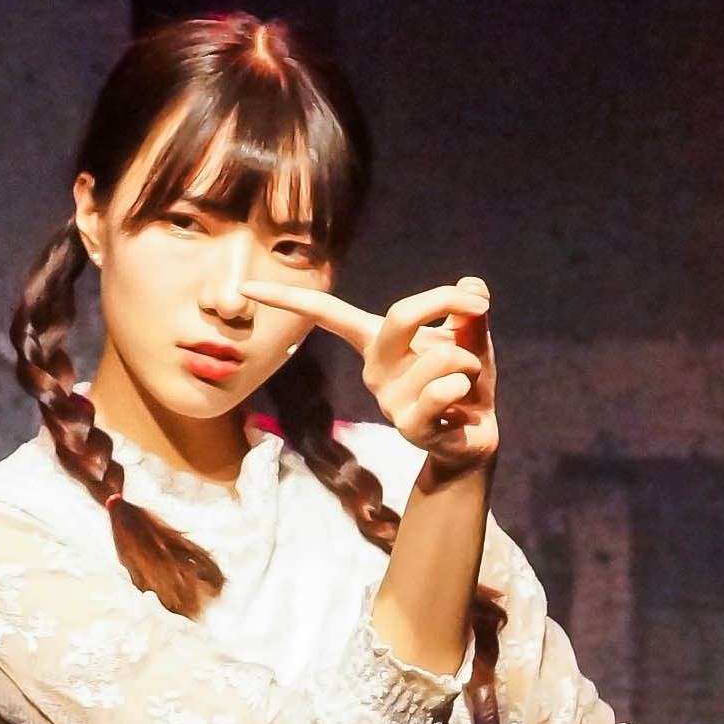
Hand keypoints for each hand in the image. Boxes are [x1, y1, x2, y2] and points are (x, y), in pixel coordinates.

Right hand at [243, 276, 497, 477]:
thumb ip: (469, 310)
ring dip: (469, 360)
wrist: (476, 437)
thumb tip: (474, 286)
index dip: (289, 300)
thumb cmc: (464, 380)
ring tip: (464, 382)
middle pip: (398, 315)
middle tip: (476, 308)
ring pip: (440, 352)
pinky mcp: (407, 426)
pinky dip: (467, 385)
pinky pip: (444, 388)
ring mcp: (386, 398)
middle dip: (443, 300)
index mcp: (376, 341)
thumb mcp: (471, 337)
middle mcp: (373, 368)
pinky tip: (461, 403)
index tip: (247, 290)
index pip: (327, 315)